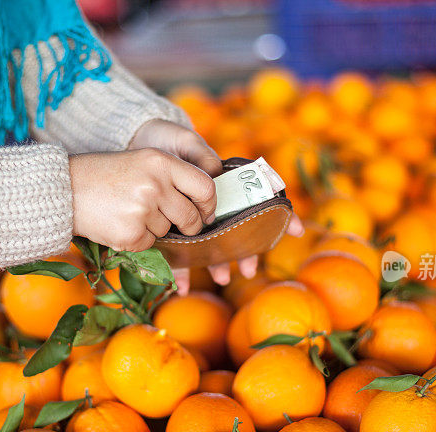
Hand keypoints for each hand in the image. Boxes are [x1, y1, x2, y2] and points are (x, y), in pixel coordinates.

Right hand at [69, 149, 215, 250]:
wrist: (63, 190)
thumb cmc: (105, 175)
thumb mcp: (142, 162)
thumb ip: (173, 176)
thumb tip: (205, 204)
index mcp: (161, 162)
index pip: (205, 187)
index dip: (209, 204)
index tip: (206, 212)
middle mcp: (155, 185)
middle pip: (191, 216)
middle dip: (190, 225)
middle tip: (179, 224)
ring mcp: (142, 211)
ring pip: (168, 230)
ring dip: (154, 227)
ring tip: (129, 212)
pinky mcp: (130, 234)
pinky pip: (150, 243)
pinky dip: (138, 238)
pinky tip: (119, 223)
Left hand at [129, 119, 304, 294]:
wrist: (138, 142)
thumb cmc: (169, 142)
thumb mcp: (187, 143)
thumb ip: (203, 158)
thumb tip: (216, 173)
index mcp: (225, 185)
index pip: (261, 200)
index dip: (282, 216)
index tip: (298, 231)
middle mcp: (213, 204)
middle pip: (237, 232)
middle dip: (246, 252)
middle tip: (248, 269)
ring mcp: (192, 217)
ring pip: (210, 246)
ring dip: (216, 264)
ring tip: (222, 279)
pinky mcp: (170, 227)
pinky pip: (178, 253)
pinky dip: (181, 271)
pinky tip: (183, 287)